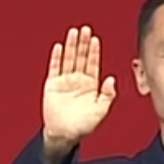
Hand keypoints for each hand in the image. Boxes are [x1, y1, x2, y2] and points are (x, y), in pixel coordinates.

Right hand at [42, 25, 116, 154]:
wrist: (64, 134)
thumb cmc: (83, 124)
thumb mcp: (101, 110)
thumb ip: (107, 95)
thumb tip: (111, 79)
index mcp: (91, 84)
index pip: (93, 63)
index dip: (94, 51)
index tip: (95, 39)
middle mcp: (78, 79)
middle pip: (81, 57)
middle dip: (83, 43)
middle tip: (85, 29)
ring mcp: (65, 81)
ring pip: (68, 59)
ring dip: (71, 46)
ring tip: (73, 32)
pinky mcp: (52, 84)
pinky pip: (54, 68)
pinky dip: (56, 58)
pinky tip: (58, 47)